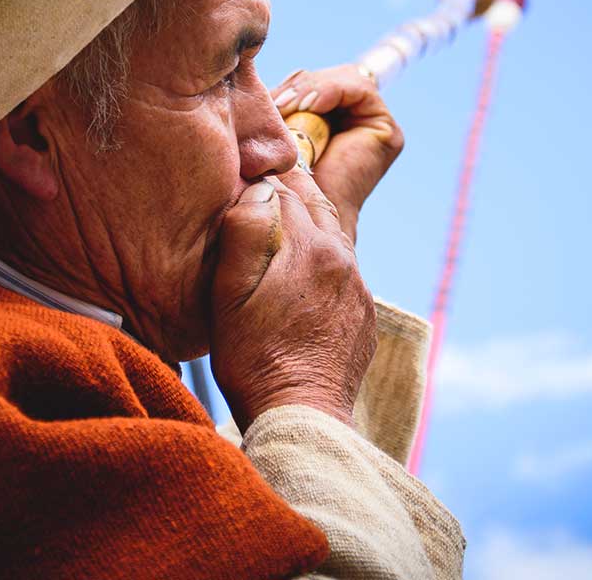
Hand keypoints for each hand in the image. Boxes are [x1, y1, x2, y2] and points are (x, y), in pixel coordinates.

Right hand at [209, 169, 376, 432]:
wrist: (302, 417)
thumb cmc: (254, 359)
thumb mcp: (228, 295)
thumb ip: (244, 232)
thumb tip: (261, 189)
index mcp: (310, 246)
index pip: (286, 187)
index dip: (261, 179)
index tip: (244, 173)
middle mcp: (343, 259)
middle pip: (317, 202)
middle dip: (291, 191)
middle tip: (264, 186)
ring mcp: (358, 288)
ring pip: (333, 234)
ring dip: (308, 225)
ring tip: (280, 228)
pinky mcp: (363, 314)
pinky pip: (343, 271)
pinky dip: (322, 262)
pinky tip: (300, 277)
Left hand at [270, 65, 403, 240]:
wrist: (300, 223)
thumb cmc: (279, 184)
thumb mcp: (272, 134)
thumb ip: (275, 106)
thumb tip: (255, 75)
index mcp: (328, 123)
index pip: (310, 85)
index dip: (290, 87)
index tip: (268, 99)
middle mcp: (354, 124)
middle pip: (324, 80)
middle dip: (298, 87)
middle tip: (276, 102)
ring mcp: (373, 127)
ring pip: (339, 80)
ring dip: (309, 90)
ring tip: (287, 105)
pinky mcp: (386, 131)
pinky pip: (358, 88)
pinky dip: (329, 91)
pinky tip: (308, 105)